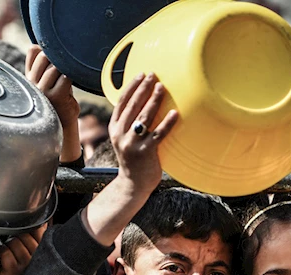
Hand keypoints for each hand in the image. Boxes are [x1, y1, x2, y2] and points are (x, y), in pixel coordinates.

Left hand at [0, 224, 46, 274]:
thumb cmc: (19, 260)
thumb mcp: (32, 245)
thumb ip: (39, 232)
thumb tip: (44, 221)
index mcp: (44, 249)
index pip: (38, 230)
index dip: (28, 231)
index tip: (25, 238)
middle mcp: (38, 258)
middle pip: (24, 235)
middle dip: (16, 238)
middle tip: (16, 248)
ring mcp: (26, 265)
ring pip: (14, 242)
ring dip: (8, 245)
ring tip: (10, 253)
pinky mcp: (13, 270)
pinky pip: (5, 252)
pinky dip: (1, 251)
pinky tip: (3, 257)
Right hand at [25, 45, 78, 126]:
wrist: (62, 125)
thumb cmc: (59, 100)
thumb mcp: (50, 81)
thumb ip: (49, 66)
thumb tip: (59, 45)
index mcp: (29, 76)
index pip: (33, 50)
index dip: (46, 48)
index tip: (56, 56)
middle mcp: (32, 82)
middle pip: (44, 55)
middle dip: (58, 58)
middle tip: (67, 67)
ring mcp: (42, 90)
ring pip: (56, 66)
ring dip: (67, 68)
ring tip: (71, 76)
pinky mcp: (55, 96)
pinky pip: (66, 77)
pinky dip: (73, 76)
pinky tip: (75, 81)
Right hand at [80, 74, 176, 246]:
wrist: (133, 184)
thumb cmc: (134, 158)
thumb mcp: (125, 139)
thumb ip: (130, 123)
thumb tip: (144, 101)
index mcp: (114, 128)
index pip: (121, 102)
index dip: (131, 87)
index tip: (141, 74)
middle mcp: (121, 135)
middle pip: (132, 106)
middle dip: (143, 88)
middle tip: (154, 75)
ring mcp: (132, 144)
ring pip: (143, 117)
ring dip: (153, 101)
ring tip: (162, 88)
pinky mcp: (145, 153)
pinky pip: (158, 134)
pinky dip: (167, 123)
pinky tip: (175, 113)